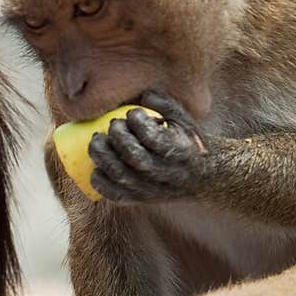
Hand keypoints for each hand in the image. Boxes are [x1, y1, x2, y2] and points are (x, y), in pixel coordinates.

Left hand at [88, 90, 208, 202]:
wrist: (200, 177)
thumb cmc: (185, 142)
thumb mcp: (183, 120)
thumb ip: (164, 105)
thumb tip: (142, 95)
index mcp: (181, 151)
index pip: (152, 137)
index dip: (137, 122)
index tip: (133, 113)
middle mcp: (166, 174)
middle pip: (133, 156)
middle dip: (117, 136)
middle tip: (113, 125)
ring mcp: (152, 190)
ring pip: (120, 175)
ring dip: (102, 155)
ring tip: (97, 140)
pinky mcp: (140, 200)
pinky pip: (115, 195)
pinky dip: (100, 181)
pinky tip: (96, 168)